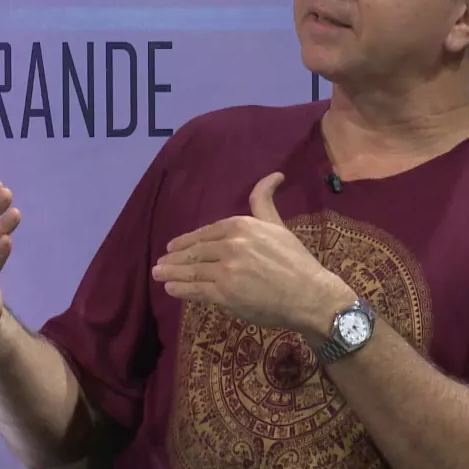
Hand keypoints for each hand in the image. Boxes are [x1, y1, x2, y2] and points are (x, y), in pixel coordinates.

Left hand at [152, 172, 354, 335]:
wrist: (309, 293)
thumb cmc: (295, 260)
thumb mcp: (278, 224)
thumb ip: (264, 201)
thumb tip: (274, 174)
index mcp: (241, 225)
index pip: (206, 232)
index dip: (187, 240)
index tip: (174, 246)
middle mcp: (230, 244)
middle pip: (195, 251)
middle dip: (175, 257)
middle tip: (160, 263)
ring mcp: (226, 270)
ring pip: (192, 270)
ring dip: (172, 273)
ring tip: (158, 275)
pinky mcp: (224, 293)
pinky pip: (197, 290)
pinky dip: (181, 289)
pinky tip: (171, 289)